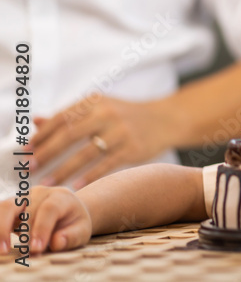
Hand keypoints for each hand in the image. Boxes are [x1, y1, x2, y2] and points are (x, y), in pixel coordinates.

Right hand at [0, 186, 92, 253]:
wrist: (66, 212)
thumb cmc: (73, 223)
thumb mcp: (82, 230)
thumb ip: (72, 237)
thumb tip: (57, 242)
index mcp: (61, 196)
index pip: (49, 209)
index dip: (41, 228)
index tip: (36, 248)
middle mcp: (40, 193)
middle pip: (27, 210)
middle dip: (25, 234)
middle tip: (25, 255)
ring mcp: (23, 198)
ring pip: (6, 208)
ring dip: (2, 229)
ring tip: (3, 250)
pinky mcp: (11, 206)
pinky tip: (0, 244)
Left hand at [30, 95, 173, 188]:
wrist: (166, 118)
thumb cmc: (127, 115)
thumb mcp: (100, 107)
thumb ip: (70, 115)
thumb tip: (37, 121)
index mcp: (96, 101)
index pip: (62, 117)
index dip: (42, 134)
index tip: (27, 150)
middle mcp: (107, 113)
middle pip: (69, 134)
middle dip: (46, 152)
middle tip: (30, 167)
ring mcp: (121, 131)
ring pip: (85, 153)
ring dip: (62, 170)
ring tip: (46, 183)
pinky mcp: (132, 148)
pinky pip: (105, 164)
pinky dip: (88, 176)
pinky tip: (75, 187)